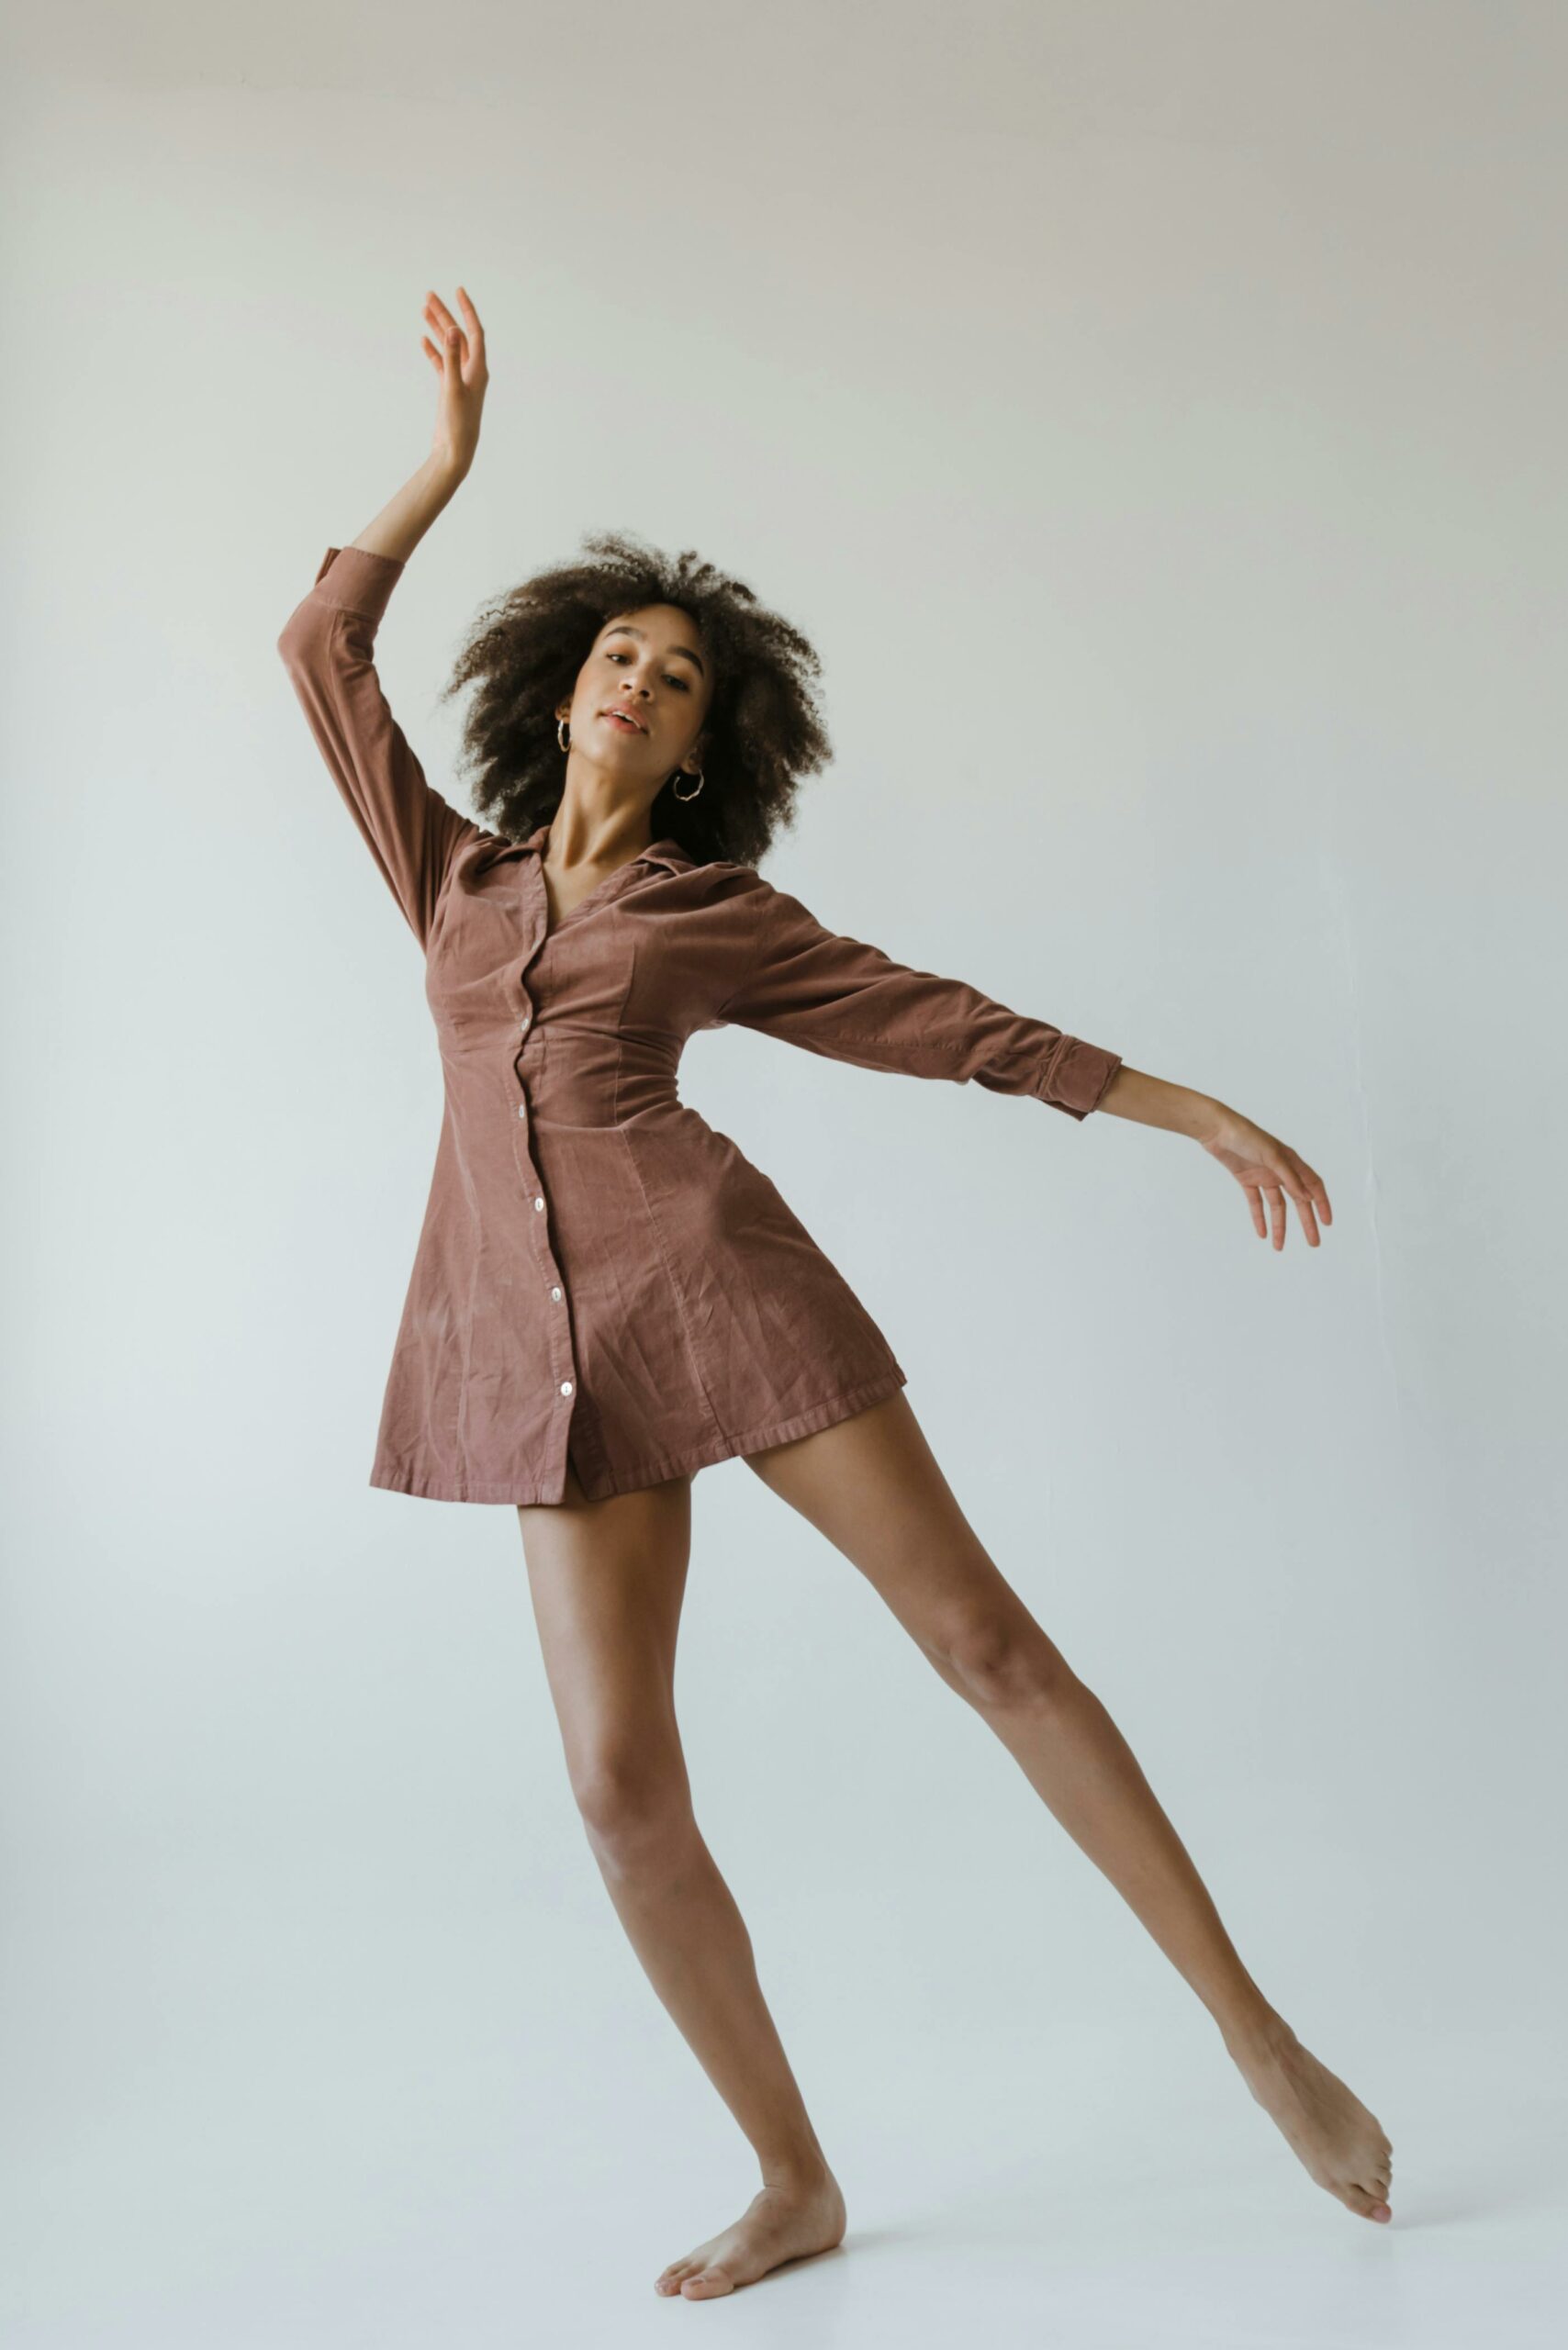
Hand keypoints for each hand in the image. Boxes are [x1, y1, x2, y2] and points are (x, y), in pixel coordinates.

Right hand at [422, 286, 487, 477]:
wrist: (455, 450)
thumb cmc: (458, 423)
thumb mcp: (453, 387)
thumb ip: (452, 357)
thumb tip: (452, 330)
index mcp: (478, 369)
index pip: (475, 332)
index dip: (467, 310)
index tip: (458, 291)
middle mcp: (472, 372)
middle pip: (458, 335)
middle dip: (445, 314)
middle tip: (429, 295)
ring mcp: (460, 380)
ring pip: (448, 347)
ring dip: (437, 328)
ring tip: (423, 309)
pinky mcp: (450, 389)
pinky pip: (442, 364)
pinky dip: (433, 351)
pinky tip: (423, 340)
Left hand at [1197, 1104, 1332, 1249]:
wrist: (1217, 1130)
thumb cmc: (1246, 1136)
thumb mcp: (1271, 1156)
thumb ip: (1289, 1176)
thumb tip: (1307, 1197)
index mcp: (1291, 1161)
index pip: (1313, 1185)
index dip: (1322, 1204)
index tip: (1327, 1223)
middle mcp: (1280, 1170)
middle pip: (1298, 1201)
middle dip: (1306, 1222)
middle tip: (1313, 1243)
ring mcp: (1264, 1176)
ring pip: (1277, 1206)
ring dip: (1279, 1226)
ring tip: (1279, 1247)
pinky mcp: (1247, 1180)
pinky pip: (1256, 1203)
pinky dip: (1259, 1218)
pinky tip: (1262, 1234)